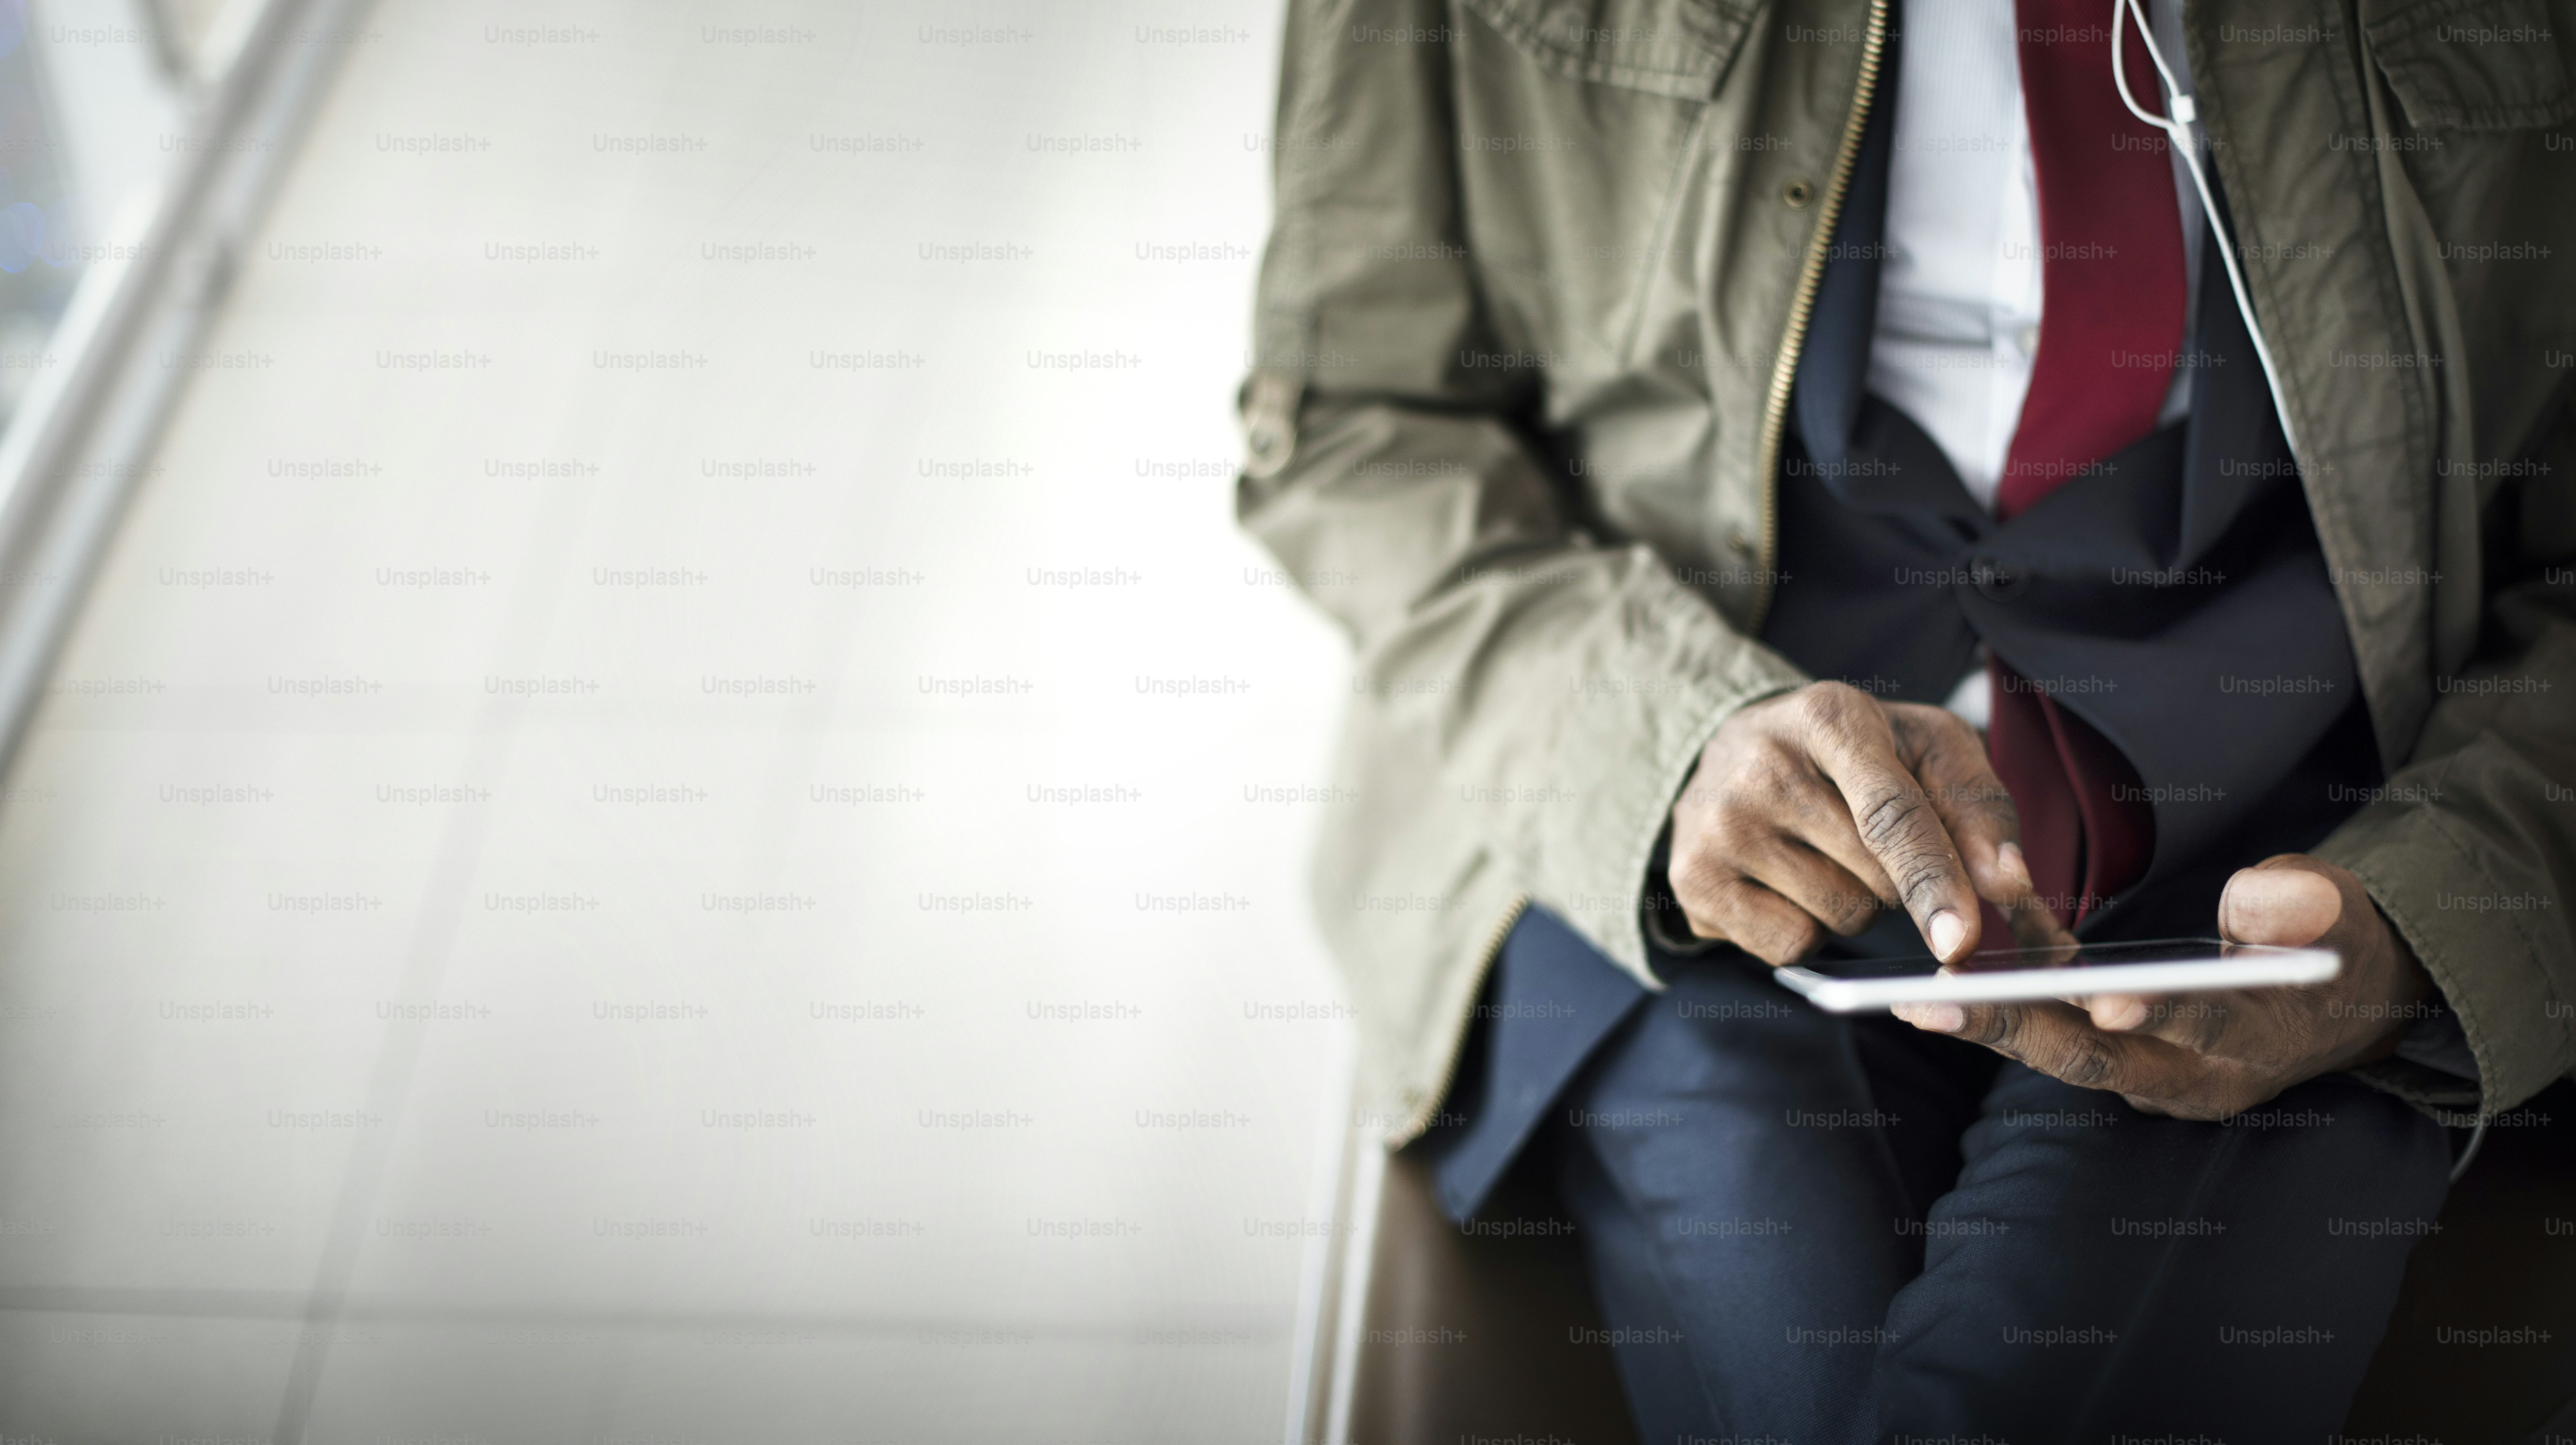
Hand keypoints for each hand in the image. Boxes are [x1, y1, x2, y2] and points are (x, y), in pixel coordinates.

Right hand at [1669, 681, 2068, 965]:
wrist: (1735, 753)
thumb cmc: (1852, 754)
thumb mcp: (1926, 748)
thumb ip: (1980, 806)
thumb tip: (2010, 884)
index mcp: (1828, 717)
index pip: (1889, 812)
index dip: (1933, 878)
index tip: (1962, 938)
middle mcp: (1760, 766)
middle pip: (1875, 878)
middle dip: (1899, 880)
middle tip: (1867, 837)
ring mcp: (1717, 826)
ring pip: (1838, 918)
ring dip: (1856, 905)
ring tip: (1823, 854)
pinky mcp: (1691, 880)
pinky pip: (1790, 947)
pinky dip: (1807, 930)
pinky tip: (1786, 883)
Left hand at [1890, 854, 2434, 1119]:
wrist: (2332, 1002)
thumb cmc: (2333, 944)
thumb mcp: (2338, 916)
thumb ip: (2298, 907)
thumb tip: (2258, 896)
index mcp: (2258, 1040)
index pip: (2199, 1027)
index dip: (2155, 1011)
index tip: (2103, 1000)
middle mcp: (2192, 1075)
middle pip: (2093, 1057)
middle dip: (2012, 1029)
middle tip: (1931, 1006)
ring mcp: (2149, 1072)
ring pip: (2057, 1047)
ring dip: (1985, 1020)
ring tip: (1908, 997)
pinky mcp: (2115, 1048)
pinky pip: (2053, 1016)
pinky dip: (2008, 982)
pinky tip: (1950, 954)